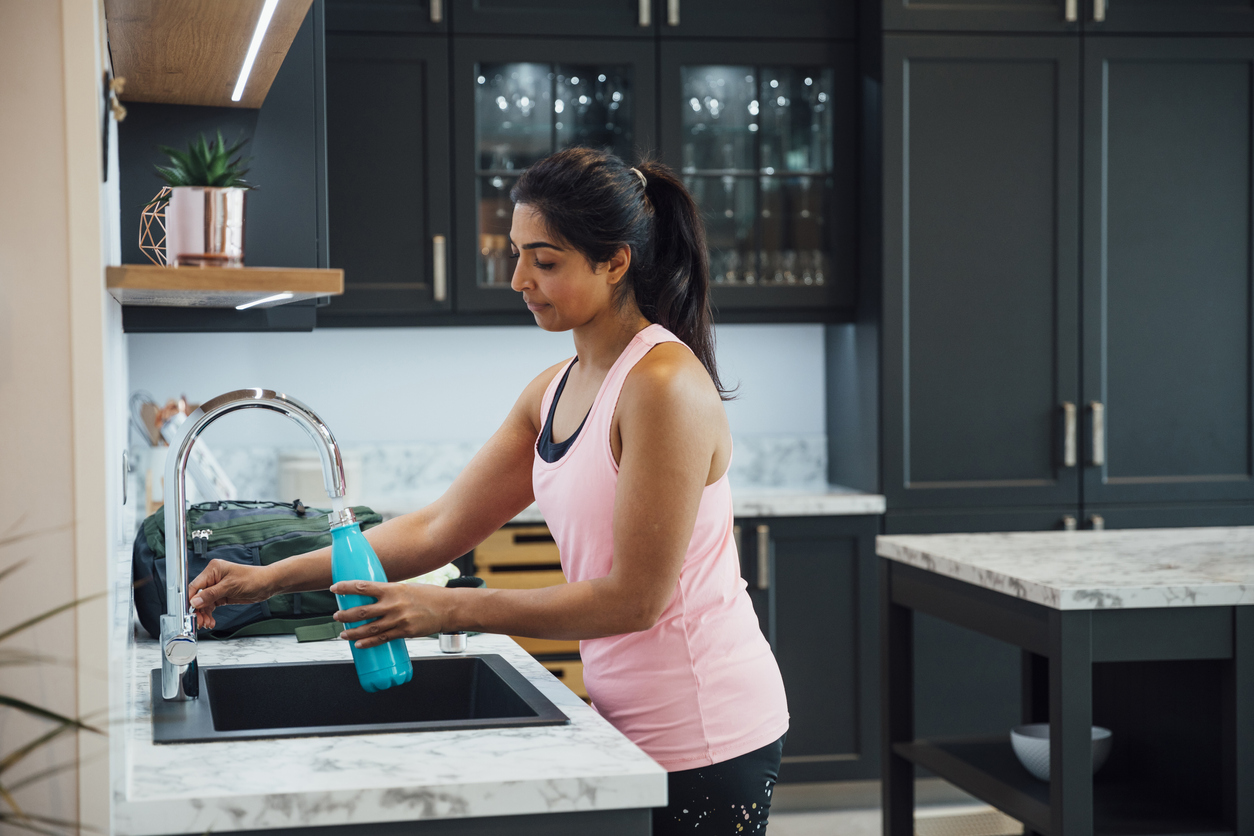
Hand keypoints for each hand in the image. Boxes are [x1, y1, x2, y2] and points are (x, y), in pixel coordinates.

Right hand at [188, 560, 275, 629]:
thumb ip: (211, 594)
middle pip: (198, 596)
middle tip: (199, 621)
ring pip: (203, 603)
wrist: (267, 584)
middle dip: (198, 610)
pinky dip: (209, 614)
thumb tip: (195, 601)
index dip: (190, 600)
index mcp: (213, 570)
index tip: (189, 612)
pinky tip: (211, 621)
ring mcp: (217, 587)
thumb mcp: (231, 586)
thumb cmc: (253, 578)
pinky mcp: (222, 595)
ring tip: (207, 623)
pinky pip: (211, 606)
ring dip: (204, 614)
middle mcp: (213, 578)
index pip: (195, 585)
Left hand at [331, 580, 447, 648]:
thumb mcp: (406, 588)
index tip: (334, 588)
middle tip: (336, 616)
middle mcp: (393, 604)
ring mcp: (398, 619)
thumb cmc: (428, 595)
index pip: (364, 586)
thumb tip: (372, 597)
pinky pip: (383, 639)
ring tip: (343, 634)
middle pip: (362, 611)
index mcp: (393, 589)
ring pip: (370, 628)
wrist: (448, 608)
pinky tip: (359, 644)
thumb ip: (389, 593)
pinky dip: (369, 643)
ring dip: (353, 632)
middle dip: (345, 615)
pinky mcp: (404, 632)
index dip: (346, 588)